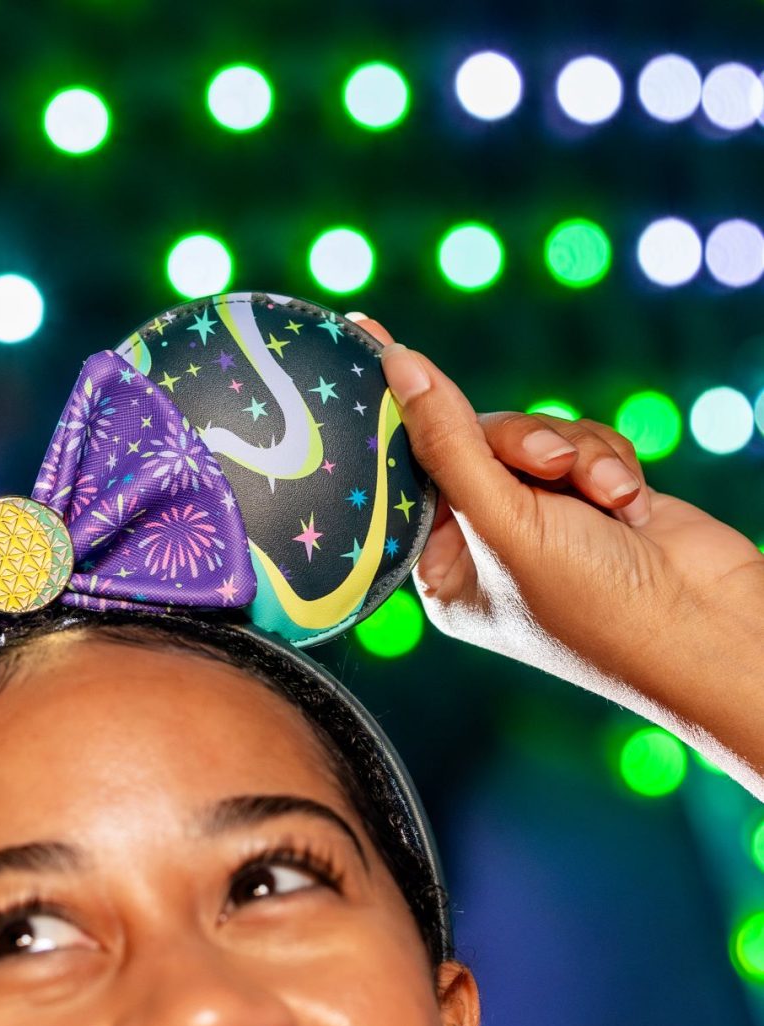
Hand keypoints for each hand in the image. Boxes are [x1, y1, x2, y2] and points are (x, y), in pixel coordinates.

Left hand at [351, 315, 763, 794]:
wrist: (715, 630)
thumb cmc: (595, 602)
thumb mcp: (504, 519)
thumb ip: (447, 440)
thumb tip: (396, 364)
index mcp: (441, 568)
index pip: (402, 473)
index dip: (394, 412)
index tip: (367, 338)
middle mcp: (485, 545)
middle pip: (469, 443)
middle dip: (517, 445)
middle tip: (547, 466)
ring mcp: (543, 522)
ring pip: (531, 437)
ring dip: (574, 454)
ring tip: (606, 497)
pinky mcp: (595, 500)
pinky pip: (582, 445)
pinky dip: (607, 462)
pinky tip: (632, 504)